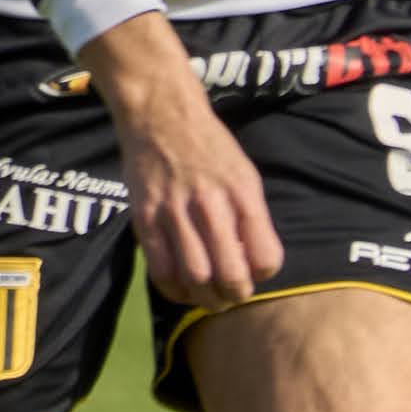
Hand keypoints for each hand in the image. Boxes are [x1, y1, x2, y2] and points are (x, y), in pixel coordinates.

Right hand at [91, 23, 282, 303]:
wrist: (160, 113)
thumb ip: (251, 217)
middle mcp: (211, 204)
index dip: (264, 274)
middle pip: (230, 274)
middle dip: (235, 295)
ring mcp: (174, 211)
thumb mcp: (244, 173)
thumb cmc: (208, 146)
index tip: (255, 271)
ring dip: (205, 298)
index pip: (266, 257)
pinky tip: (181, 288)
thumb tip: (255, 263)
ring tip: (208, 297)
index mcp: (243, 193)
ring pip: (195, 277)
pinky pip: (160, 269)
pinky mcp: (144, 217)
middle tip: (232, 295)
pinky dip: (173, 289)